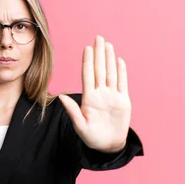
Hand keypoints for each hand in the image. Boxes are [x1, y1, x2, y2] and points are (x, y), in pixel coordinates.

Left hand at [59, 36, 131, 152]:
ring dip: (109, 59)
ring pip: (111, 73)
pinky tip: (119, 60)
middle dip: (99, 54)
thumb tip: (62, 96)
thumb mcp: (80, 126)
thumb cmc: (92, 138)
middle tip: (98, 38)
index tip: (87, 48)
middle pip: (100, 70)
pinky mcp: (123, 101)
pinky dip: (121, 72)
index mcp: (89, 98)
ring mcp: (112, 96)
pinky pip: (122, 83)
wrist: (108, 146)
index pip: (88, 75)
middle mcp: (100, 94)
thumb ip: (73, 111)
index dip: (88, 61)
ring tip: (108, 45)